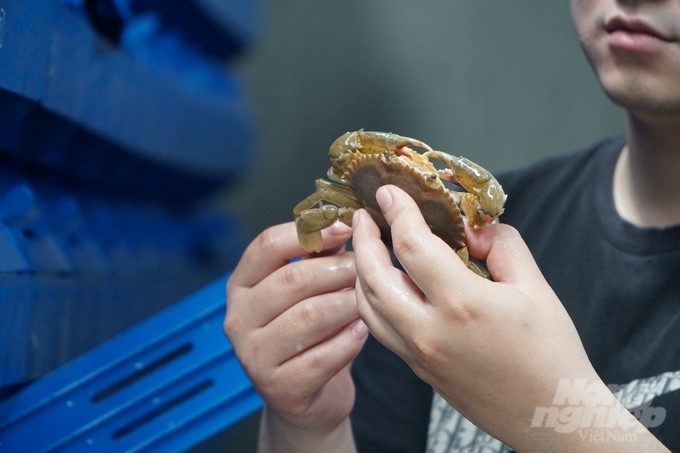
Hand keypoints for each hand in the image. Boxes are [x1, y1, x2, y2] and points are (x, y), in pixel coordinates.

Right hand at [224, 222, 366, 451]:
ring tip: (368, 299)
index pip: (267, 245)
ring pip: (308, 316)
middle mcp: (239, 318)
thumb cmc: (312, 333)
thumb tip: (350, 219)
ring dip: (346, 304)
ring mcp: (254, 355)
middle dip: (337, 270)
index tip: (346, 228)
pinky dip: (348, 341)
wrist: (309, 395)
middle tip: (368, 267)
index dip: (309, 232)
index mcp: (242, 284)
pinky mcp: (278, 387)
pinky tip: (363, 331)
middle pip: (291, 279)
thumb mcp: (311, 288)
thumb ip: (322, 255)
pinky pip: (321, 357)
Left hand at [351, 185, 667, 451]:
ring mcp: (419, 354)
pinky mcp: (419, 369)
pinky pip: (380, 329)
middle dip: (363, 239)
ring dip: (361, 272)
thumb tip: (471, 230)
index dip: (397, 212)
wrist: (551, 416)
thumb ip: (501, 245)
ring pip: (368, 306)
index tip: (388, 192)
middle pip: (374, 276)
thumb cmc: (551, 352)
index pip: (412, 245)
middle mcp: (430, 330)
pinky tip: (383, 286)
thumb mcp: (535, 286)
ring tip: (367, 248)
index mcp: (462, 303)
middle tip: (364, 216)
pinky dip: (372, 300)